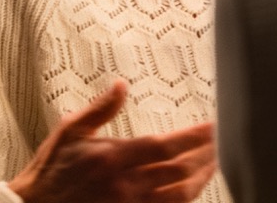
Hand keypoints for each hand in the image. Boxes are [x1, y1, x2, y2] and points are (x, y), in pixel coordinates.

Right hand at [9, 81, 216, 202]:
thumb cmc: (51, 169)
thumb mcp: (69, 130)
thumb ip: (100, 108)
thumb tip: (122, 85)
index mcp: (112, 157)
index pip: (164, 147)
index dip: (194, 137)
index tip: (216, 126)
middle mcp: (125, 185)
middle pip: (179, 172)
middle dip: (205, 156)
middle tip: (225, 141)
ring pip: (178, 196)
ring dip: (201, 179)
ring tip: (215, 163)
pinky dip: (184, 199)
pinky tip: (193, 188)